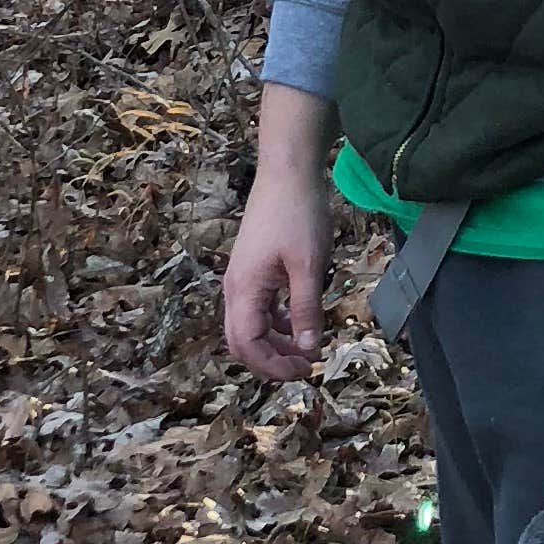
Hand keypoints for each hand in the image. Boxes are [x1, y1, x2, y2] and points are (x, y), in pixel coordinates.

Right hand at [224, 86, 338, 378]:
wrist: (287, 172)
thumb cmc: (298, 215)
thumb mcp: (308, 265)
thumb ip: (306, 309)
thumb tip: (308, 349)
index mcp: (244, 290)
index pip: (247, 345)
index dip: (273, 366)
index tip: (306, 371)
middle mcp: (235, 288)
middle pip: (242, 341)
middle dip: (271, 360)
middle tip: (306, 366)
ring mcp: (242, 278)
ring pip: (250, 326)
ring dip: (275, 343)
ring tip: (307, 350)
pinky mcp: (253, 269)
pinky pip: (258, 308)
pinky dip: (276, 323)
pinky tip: (300, 322)